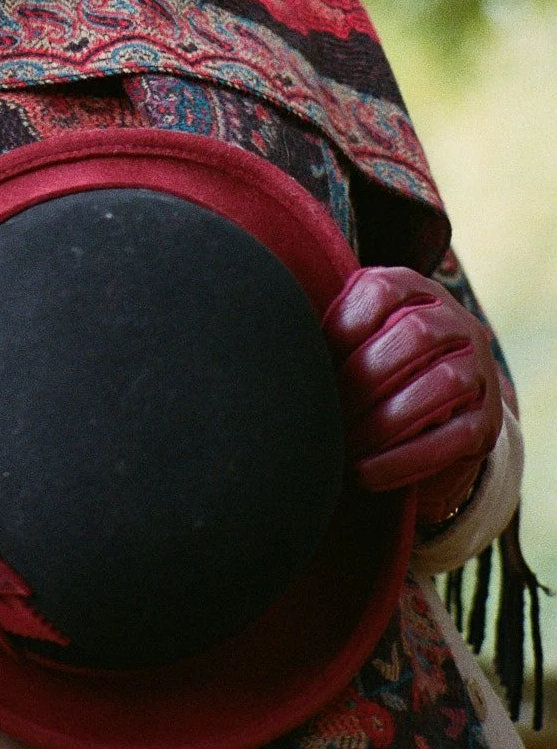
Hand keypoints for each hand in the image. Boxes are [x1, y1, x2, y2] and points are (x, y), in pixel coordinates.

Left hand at [323, 265, 502, 526]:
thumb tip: (273, 349)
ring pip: (440, 383)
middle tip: (326, 411)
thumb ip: (327, 331)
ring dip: (385, 419)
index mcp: (414, 287)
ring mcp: (478, 368)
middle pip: (413, 334)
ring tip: (344, 446)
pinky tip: (368, 474)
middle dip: (362, 376)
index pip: (381, 291)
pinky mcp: (487, 421)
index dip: (343, 323)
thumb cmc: (373, 360)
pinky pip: (455, 438)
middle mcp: (455, 320)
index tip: (312, 359)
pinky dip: (407, 458)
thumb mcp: (356, 334)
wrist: (437, 402)